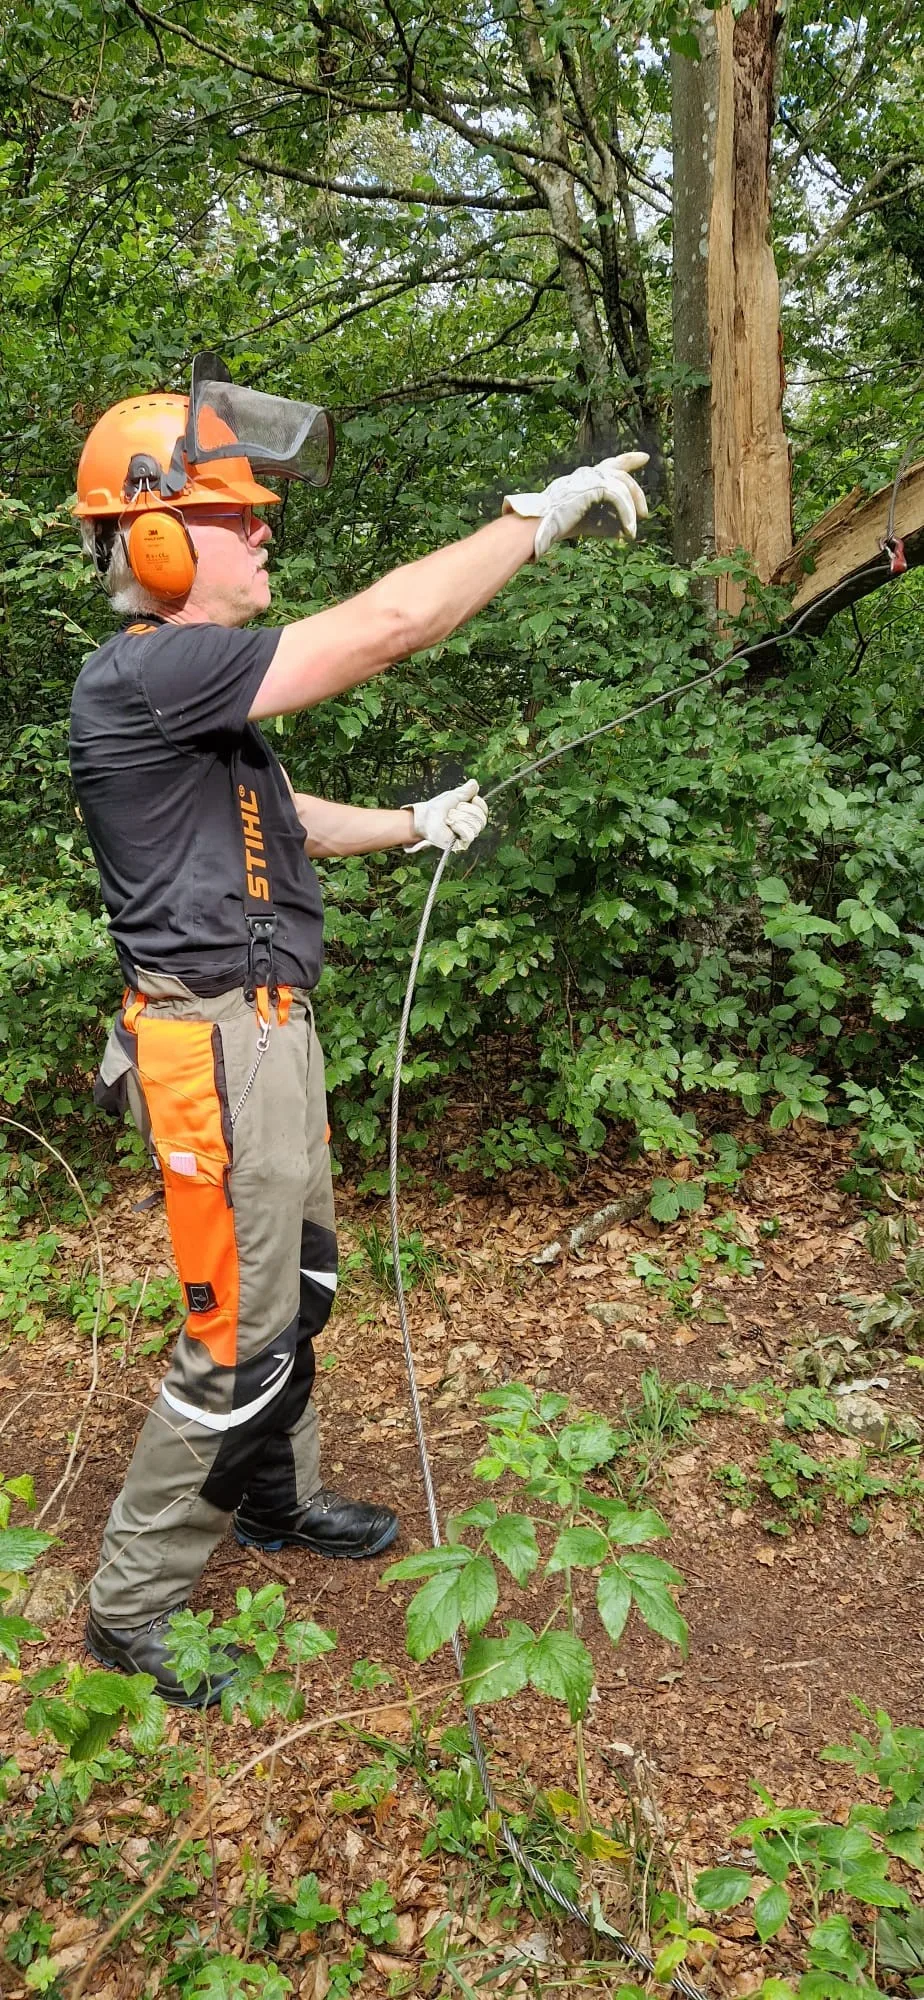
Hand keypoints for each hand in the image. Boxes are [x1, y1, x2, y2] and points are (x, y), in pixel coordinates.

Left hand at [408, 778, 487, 852]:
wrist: (425, 818)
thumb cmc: (437, 808)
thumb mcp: (453, 796)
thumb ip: (465, 791)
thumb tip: (474, 783)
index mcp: (471, 813)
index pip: (484, 811)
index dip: (481, 804)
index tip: (474, 798)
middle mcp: (471, 825)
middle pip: (481, 819)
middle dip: (467, 810)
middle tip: (453, 810)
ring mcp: (467, 835)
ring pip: (476, 826)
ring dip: (460, 818)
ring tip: (448, 817)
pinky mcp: (461, 844)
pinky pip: (470, 835)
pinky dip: (460, 828)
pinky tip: (451, 825)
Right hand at [503, 453, 648, 557]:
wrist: (538, 524)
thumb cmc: (557, 525)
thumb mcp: (588, 523)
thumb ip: (607, 523)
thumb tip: (626, 532)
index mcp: (585, 479)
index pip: (610, 465)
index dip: (628, 460)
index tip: (644, 458)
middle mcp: (587, 474)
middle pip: (621, 474)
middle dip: (636, 493)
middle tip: (645, 513)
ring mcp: (589, 477)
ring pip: (622, 486)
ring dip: (632, 509)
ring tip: (633, 530)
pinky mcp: (592, 486)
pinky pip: (618, 498)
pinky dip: (626, 516)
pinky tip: (628, 532)